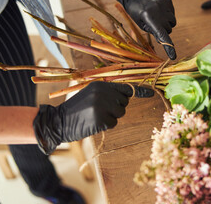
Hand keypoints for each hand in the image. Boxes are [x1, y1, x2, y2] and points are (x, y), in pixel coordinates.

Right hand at [33, 82, 153, 153]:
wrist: (59, 121)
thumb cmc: (77, 108)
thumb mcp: (91, 93)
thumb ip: (108, 92)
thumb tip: (129, 94)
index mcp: (100, 84)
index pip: (125, 87)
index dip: (139, 91)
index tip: (151, 92)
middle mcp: (103, 93)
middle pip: (124, 102)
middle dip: (116, 107)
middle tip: (99, 109)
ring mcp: (102, 106)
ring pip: (120, 113)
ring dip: (111, 117)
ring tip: (96, 115)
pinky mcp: (101, 119)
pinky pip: (113, 123)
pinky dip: (106, 125)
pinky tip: (94, 122)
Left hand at [111, 0, 176, 59]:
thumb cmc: (136, 11)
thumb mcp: (141, 24)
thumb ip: (153, 32)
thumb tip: (164, 39)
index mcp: (149, 17)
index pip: (162, 35)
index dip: (168, 47)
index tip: (173, 57)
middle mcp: (158, 10)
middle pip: (169, 28)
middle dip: (163, 29)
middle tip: (154, 24)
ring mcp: (164, 3)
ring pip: (172, 22)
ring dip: (166, 22)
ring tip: (156, 17)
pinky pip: (172, 13)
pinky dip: (167, 14)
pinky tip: (159, 10)